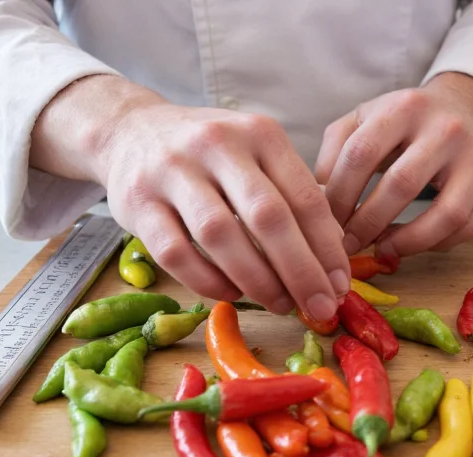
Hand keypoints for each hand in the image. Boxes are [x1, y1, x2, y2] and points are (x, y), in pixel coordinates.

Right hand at [30, 76, 349, 320]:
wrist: (131, 130)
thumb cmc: (212, 155)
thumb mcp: (259, 156)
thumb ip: (294, 198)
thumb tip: (333, 262)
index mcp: (260, 133)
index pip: (305, 197)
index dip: (327, 248)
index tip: (341, 286)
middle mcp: (217, 144)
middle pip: (268, 218)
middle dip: (301, 272)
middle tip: (320, 309)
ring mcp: (172, 171)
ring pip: (222, 236)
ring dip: (258, 281)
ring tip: (280, 305)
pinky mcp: (137, 202)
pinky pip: (177, 254)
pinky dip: (209, 281)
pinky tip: (232, 293)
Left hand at [315, 72, 472, 258]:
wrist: (463, 109)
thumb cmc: (402, 122)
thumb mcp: (362, 120)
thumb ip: (334, 154)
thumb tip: (318, 202)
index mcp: (404, 107)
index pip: (362, 154)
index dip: (339, 197)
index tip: (324, 224)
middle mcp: (446, 129)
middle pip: (402, 185)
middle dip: (368, 224)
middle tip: (347, 246)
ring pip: (446, 215)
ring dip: (408, 243)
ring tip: (382, 251)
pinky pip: (467, 228)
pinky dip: (436, 245)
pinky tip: (411, 244)